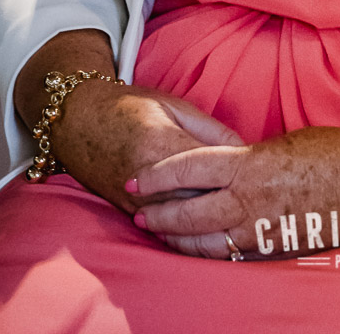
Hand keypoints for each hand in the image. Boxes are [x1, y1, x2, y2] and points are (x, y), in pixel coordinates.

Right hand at [48, 78, 243, 214]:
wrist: (78, 120)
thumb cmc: (129, 106)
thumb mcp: (174, 105)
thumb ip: (211, 130)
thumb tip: (244, 151)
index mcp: (163, 145)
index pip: (209, 171)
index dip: (237, 178)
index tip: (262, 180)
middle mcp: (148, 179)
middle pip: (198, 203)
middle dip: (227, 206)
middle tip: (258, 207)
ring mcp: (135, 200)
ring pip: (181, 224)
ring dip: (209, 226)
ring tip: (240, 224)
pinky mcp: (126, 211)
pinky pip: (162, 230)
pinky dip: (185, 234)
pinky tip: (208, 233)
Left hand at [129, 126, 339, 259]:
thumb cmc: (334, 150)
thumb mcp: (284, 144)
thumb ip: (250, 158)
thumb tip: (229, 167)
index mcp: (251, 165)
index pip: (190, 169)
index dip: (159, 176)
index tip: (138, 181)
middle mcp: (252, 201)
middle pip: (191, 212)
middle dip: (160, 214)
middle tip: (138, 214)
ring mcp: (265, 230)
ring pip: (208, 242)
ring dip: (180, 239)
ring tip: (161, 235)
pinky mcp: (279, 248)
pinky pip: (235, 255)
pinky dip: (212, 253)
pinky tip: (200, 251)